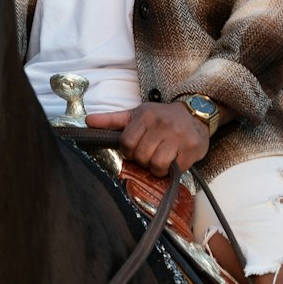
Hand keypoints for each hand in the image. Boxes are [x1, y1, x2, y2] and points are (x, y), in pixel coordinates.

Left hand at [84, 103, 208, 176]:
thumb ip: (111, 120)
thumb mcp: (136, 115)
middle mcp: (162, 125)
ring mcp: (178, 137)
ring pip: (157, 165)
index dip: (128, 151)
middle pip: (142, 156)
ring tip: (160, 159)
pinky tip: (174, 160)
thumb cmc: (160, 118)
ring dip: (156, 168)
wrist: (195, 114)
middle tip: (150, 154)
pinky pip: (174, 169)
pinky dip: (172, 169)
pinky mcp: (191, 148)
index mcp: (145, 116)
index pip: (127, 143)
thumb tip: (87, 121)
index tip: (135, 149)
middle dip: (143, 160)